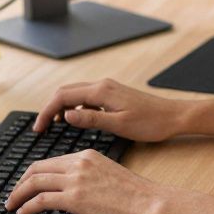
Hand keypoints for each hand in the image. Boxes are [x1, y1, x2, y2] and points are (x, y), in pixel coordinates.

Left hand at [4, 149, 163, 213]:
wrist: (150, 203)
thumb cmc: (137, 196)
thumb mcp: (109, 175)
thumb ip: (90, 177)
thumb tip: (76, 192)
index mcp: (87, 155)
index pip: (51, 161)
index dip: (34, 174)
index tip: (27, 184)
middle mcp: (79, 162)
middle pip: (37, 168)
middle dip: (20, 182)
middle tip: (13, 195)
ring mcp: (76, 179)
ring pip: (34, 182)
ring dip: (18, 195)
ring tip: (11, 205)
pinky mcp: (75, 198)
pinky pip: (41, 200)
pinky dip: (26, 207)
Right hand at [33, 78, 187, 141]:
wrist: (174, 116)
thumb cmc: (151, 123)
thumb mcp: (119, 125)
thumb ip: (91, 119)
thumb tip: (67, 115)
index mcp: (101, 91)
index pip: (63, 97)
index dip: (47, 112)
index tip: (38, 128)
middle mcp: (103, 85)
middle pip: (65, 91)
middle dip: (50, 108)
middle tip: (42, 128)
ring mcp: (108, 88)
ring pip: (75, 93)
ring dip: (62, 106)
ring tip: (54, 125)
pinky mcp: (113, 94)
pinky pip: (87, 97)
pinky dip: (75, 106)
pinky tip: (76, 120)